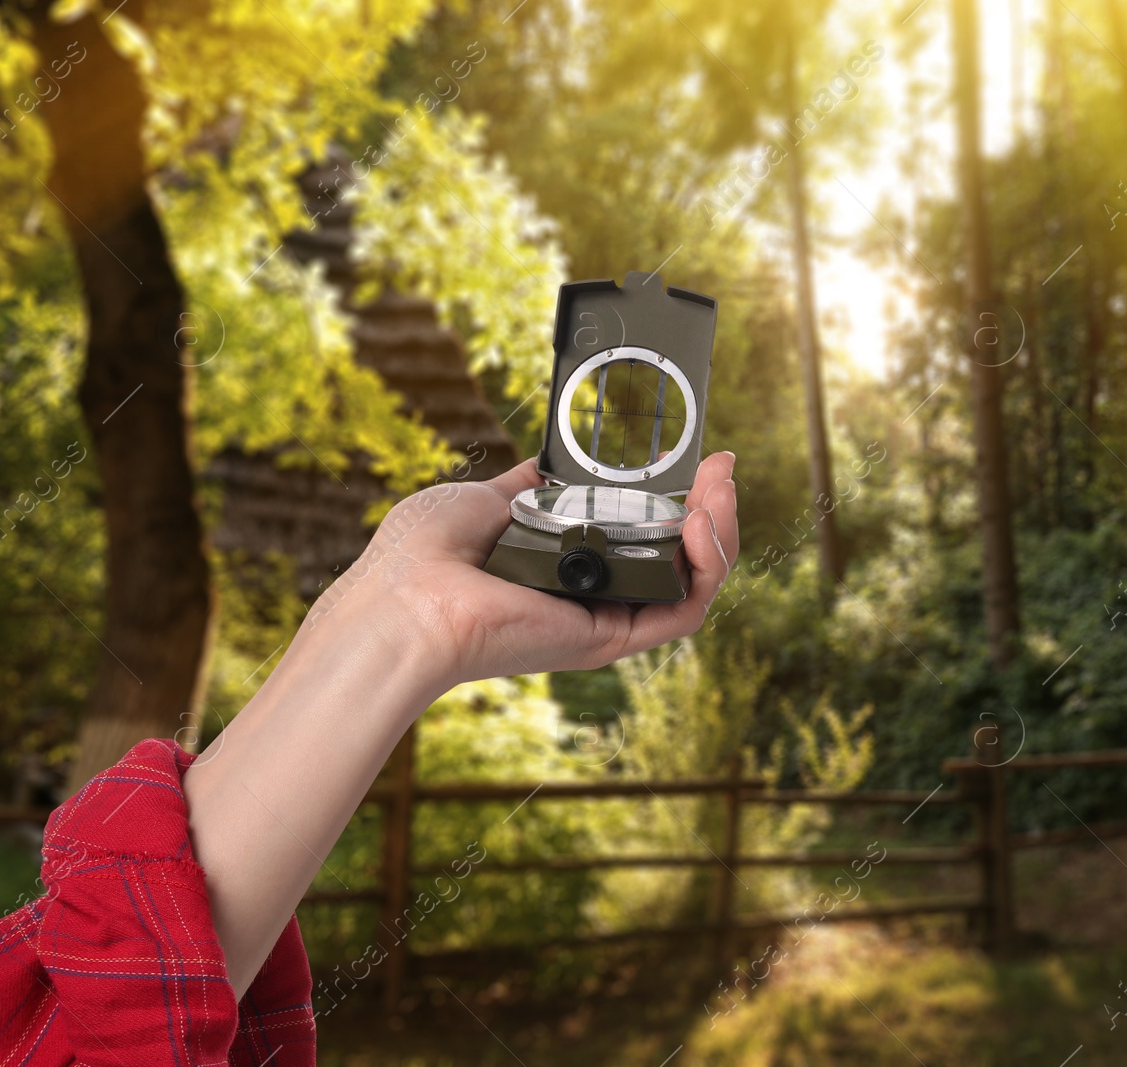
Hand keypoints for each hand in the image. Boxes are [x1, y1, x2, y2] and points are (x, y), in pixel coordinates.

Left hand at [314, 452, 739, 690]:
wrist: (404, 596)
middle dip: (712, 509)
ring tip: (721, 492)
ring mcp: (605, 618)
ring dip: (721, 534)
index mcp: (566, 564)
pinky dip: (706, 568)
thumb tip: (548, 466)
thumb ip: (529, 487)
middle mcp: (592, 595)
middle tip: (722, 468)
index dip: (677, 500)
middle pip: (679, 557)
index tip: (694, 461)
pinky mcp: (610, 639)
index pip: (643, 535)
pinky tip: (703, 524)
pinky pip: (684, 610)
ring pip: (692, 583)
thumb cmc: (423, 555)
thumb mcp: (487, 500)